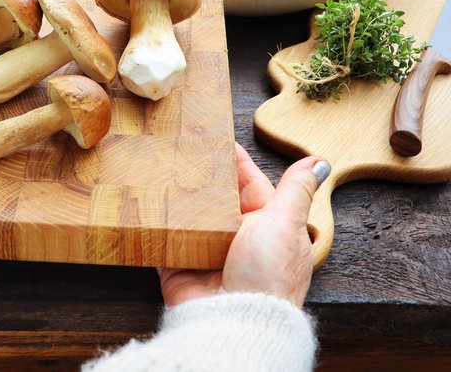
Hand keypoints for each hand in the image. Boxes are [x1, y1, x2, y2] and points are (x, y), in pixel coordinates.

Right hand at [159, 143, 329, 307]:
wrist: (234, 323)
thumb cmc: (267, 276)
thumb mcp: (285, 223)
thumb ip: (296, 190)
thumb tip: (319, 163)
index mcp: (268, 228)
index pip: (251, 186)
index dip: (236, 163)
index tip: (219, 140)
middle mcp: (239, 241)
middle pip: (217, 200)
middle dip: (202, 178)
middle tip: (181, 150)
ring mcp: (208, 255)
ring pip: (190, 218)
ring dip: (177, 200)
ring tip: (159, 171)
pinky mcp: (180, 268)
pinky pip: (165, 241)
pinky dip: (156, 226)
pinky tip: (144, 205)